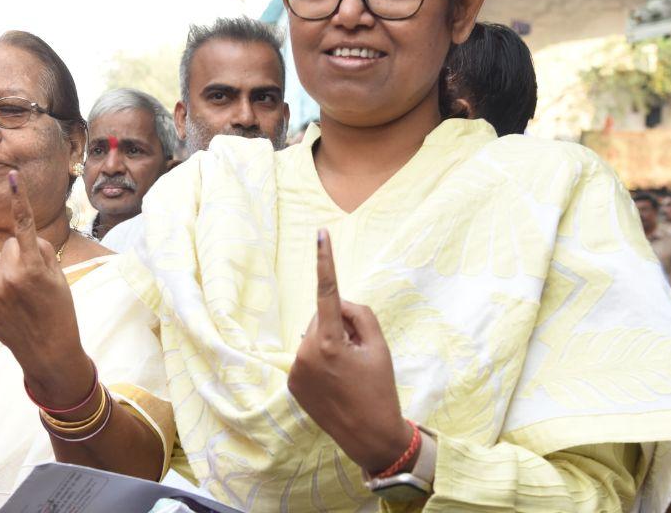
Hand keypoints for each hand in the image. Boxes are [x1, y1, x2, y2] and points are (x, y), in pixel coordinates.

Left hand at [0, 171, 93, 406]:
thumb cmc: (61, 312)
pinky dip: (2, 290)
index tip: (11, 175)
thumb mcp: (59, 278)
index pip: (24, 225)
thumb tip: (24, 241)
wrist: (49, 354)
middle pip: (11, 245)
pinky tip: (15, 309)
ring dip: (9, 272)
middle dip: (21, 254)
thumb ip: (42, 253)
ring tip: (25, 297)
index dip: (18, 199)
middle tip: (37, 280)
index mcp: (31, 266)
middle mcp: (9, 276)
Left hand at [286, 229, 414, 473]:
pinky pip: (307, 356)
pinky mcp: (291, 382)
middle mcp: (305, 353)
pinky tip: (334, 383)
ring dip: (329, 345)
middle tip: (359, 356)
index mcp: (329, 343)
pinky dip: (320, 361)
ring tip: (347, 374)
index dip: (324, 261)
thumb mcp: (380, 347)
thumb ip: (359, 314)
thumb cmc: (380, 389)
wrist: (369, 437)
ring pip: (314, 337)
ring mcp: (295, 369)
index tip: (320, 234)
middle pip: (322, 318)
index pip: (327, 292)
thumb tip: (337, 302)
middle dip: (339, 327)